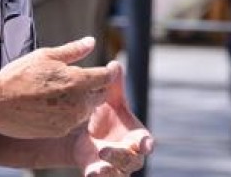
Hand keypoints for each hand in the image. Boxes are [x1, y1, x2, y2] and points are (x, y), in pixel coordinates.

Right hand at [0, 37, 114, 138]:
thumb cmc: (19, 75)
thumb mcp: (46, 56)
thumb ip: (73, 50)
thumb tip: (92, 41)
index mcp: (78, 81)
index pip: (106, 77)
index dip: (106, 72)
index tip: (102, 69)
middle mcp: (78, 102)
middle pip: (100, 95)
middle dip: (95, 87)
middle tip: (81, 80)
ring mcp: (69, 119)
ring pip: (87, 109)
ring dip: (83, 101)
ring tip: (63, 93)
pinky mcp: (59, 131)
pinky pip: (73, 122)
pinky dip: (70, 114)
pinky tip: (54, 106)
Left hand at [72, 61, 152, 175]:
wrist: (84, 131)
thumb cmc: (105, 113)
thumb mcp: (109, 99)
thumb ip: (114, 84)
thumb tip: (114, 64)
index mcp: (137, 136)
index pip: (146, 142)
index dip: (147, 144)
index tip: (145, 144)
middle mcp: (129, 153)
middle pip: (133, 160)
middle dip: (121, 156)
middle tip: (105, 150)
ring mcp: (116, 166)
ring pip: (119, 173)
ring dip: (110, 170)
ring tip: (99, 165)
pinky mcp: (99, 172)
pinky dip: (99, 176)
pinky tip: (92, 172)